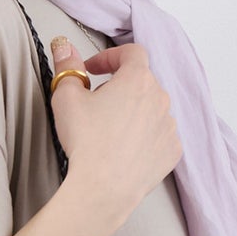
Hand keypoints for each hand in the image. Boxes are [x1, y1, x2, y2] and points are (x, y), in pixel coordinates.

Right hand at [48, 36, 182, 228]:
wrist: (103, 189)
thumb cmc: (86, 142)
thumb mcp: (66, 98)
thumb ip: (67, 66)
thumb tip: (64, 46)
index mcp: (137, 79)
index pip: (130, 53)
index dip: (110, 57)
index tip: (93, 69)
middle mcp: (160, 98)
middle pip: (141, 82)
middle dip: (119, 87)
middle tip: (96, 105)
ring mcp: (169, 126)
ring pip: (151, 109)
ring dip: (134, 112)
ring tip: (110, 131)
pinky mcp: (172, 151)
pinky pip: (159, 135)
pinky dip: (145, 136)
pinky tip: (125, 148)